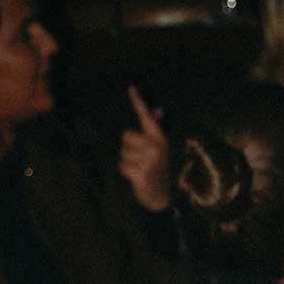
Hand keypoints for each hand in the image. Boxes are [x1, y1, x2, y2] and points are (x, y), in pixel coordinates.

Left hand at [119, 83, 169, 211]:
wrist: (161, 196)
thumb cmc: (156, 168)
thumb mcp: (158, 148)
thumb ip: (155, 128)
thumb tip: (158, 109)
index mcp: (159, 138)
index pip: (146, 117)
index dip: (138, 101)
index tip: (130, 87)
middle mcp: (155, 147)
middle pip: (126, 137)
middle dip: (127, 148)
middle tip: (139, 159)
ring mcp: (149, 161)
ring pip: (123, 153)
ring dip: (126, 161)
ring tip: (138, 168)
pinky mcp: (141, 174)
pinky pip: (122, 166)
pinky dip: (125, 172)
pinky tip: (135, 176)